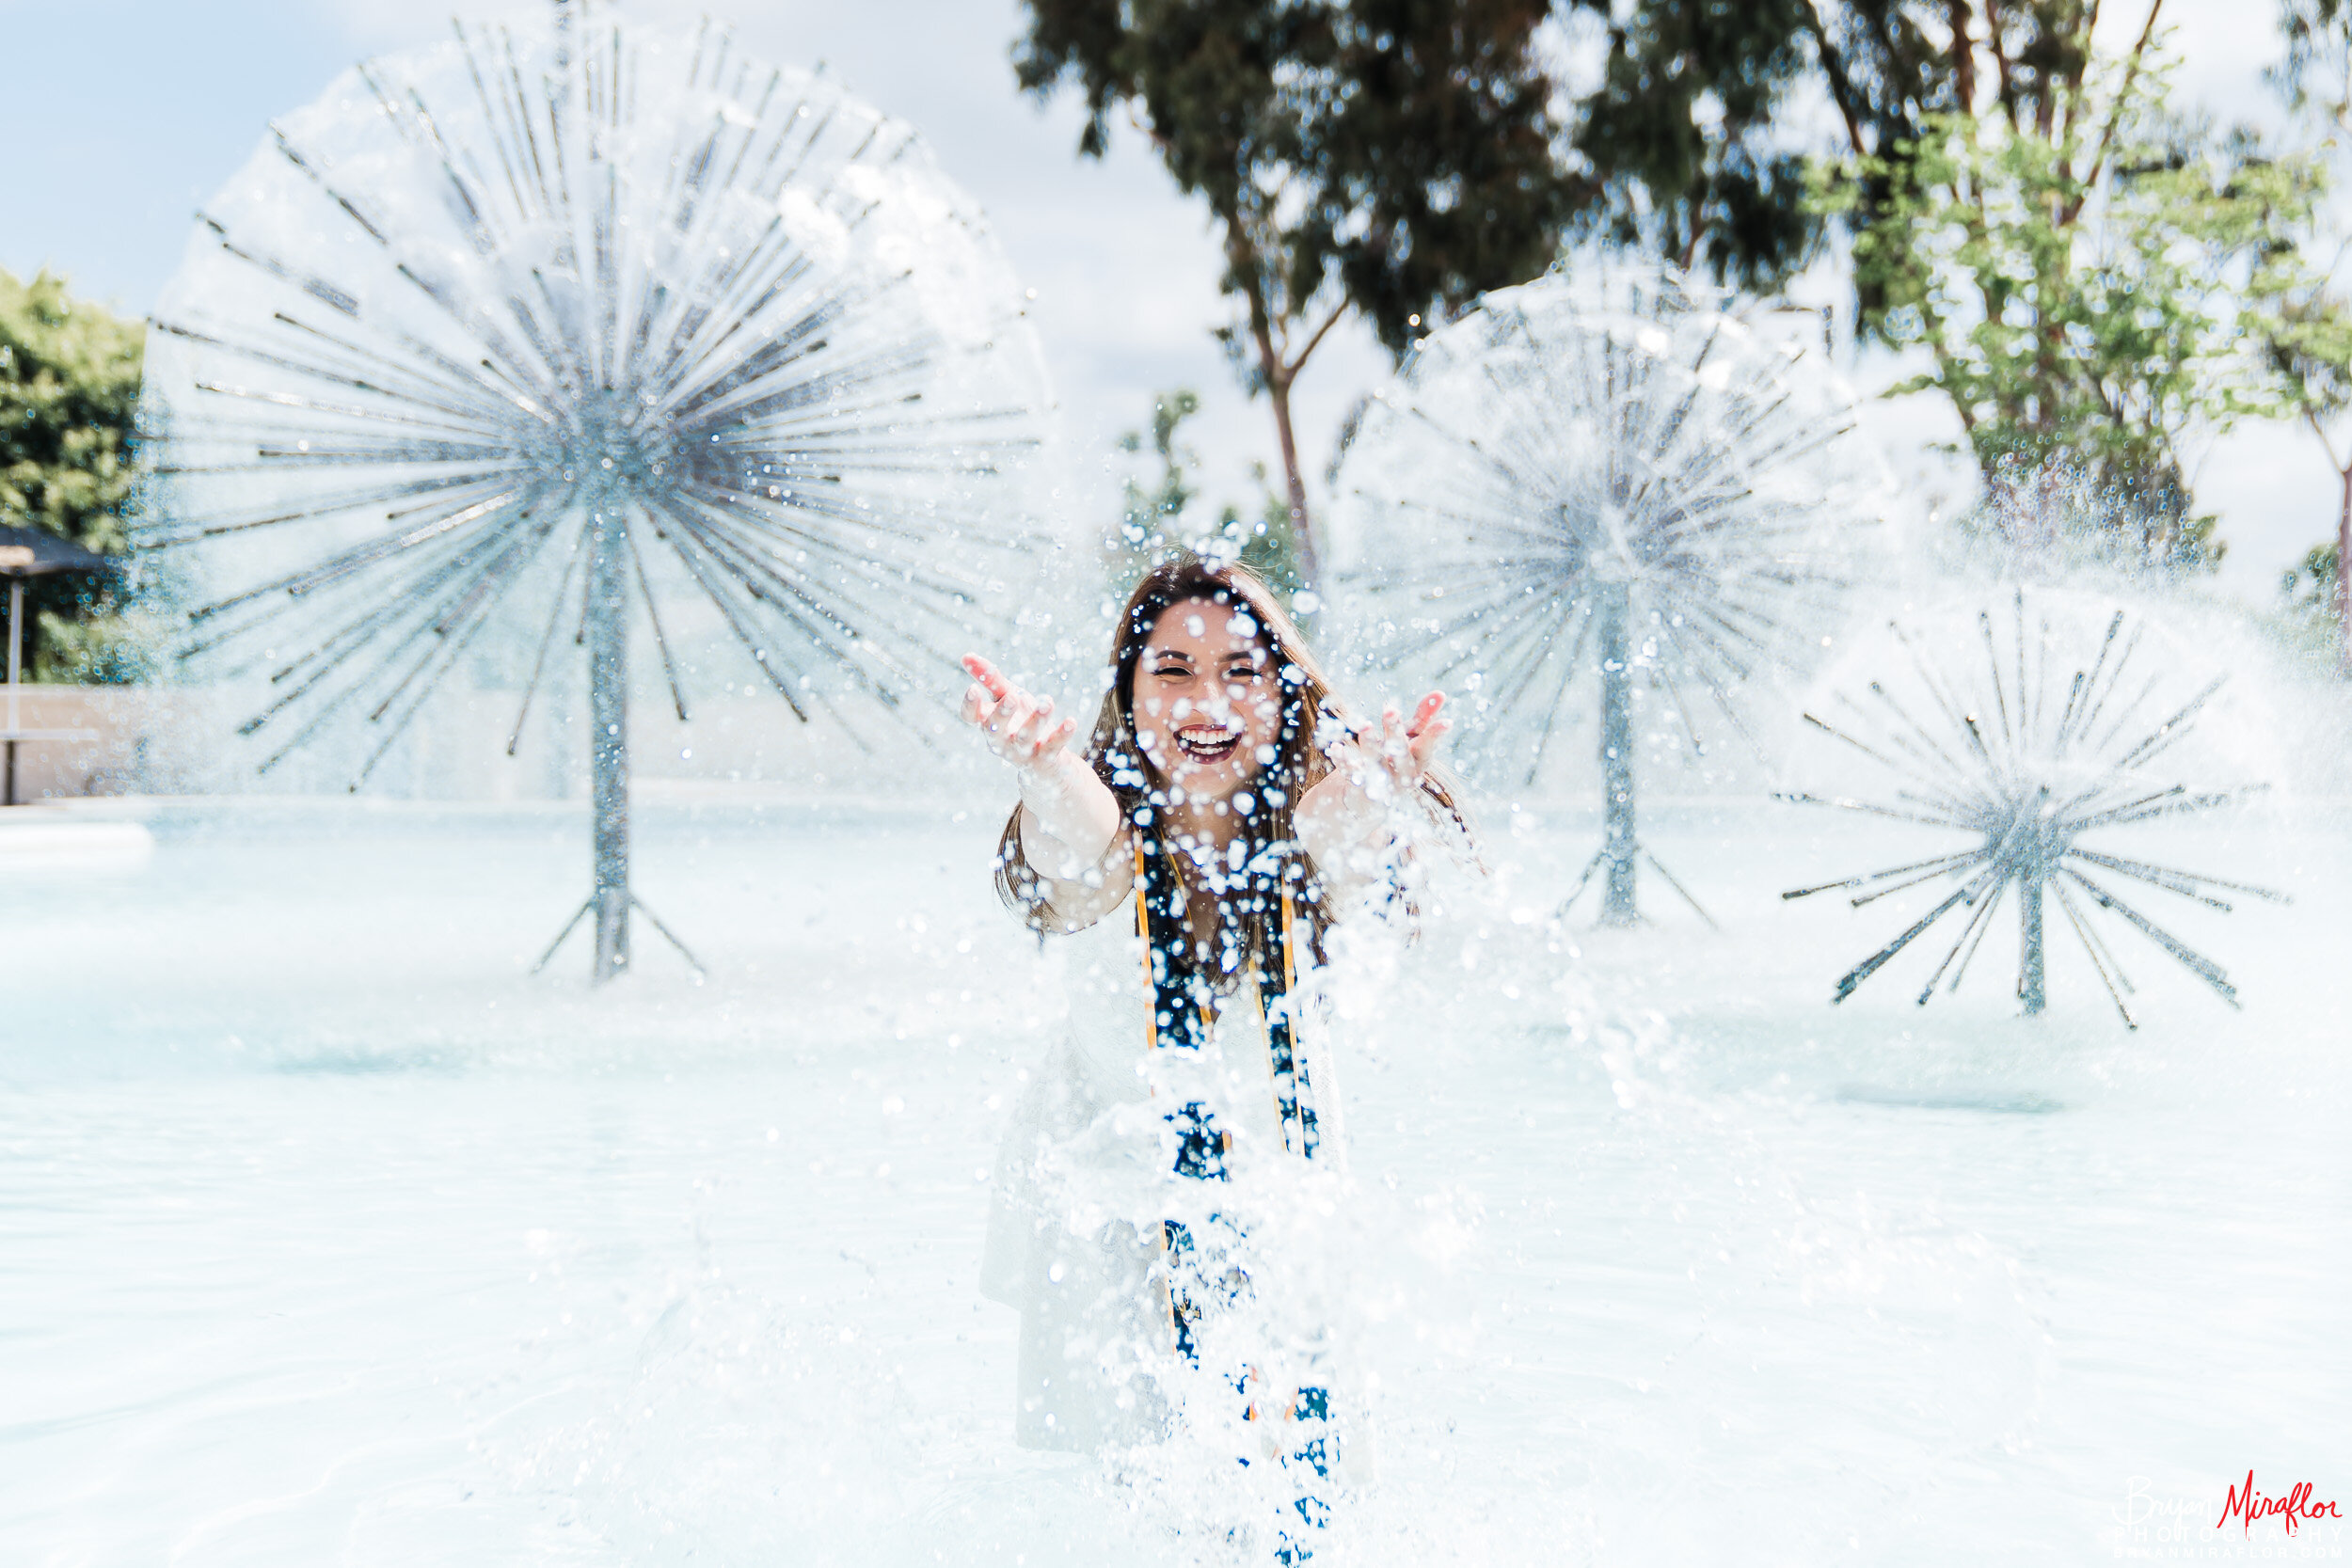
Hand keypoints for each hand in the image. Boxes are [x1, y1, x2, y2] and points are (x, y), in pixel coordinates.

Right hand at [960, 653, 1079, 778]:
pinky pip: (1053, 747)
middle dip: (1003, 714)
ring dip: (1037, 720)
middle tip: (1012, 697)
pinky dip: (1062, 735)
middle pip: (996, 731)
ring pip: (1026, 738)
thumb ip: (989, 679)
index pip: (971, 718)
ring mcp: (1023, 752)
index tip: (973, 688)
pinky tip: (1071, 721)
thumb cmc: (1020, 722)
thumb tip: (966, 656)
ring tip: (1048, 702)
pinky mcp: (1046, 758)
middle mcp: (1001, 741)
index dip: (970, 705)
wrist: (1045, 762)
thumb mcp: (1005, 697)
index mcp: (988, 724)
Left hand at [1328, 691, 1448, 796]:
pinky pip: (1350, 773)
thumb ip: (1424, 717)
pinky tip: (1335, 747)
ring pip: (1376, 763)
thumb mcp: (1410, 739)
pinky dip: (1343, 761)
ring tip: (1365, 725)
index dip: (1435, 736)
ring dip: (1370, 744)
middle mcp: (1401, 775)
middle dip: (1396, 733)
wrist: (1371, 801)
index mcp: (1417, 763)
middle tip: (1390, 710)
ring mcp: (1381, 783)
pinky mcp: (1359, 787)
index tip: (1446, 722)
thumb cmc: (1396, 761)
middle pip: (1400, 754)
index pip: (1427, 749)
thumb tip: (1441, 693)